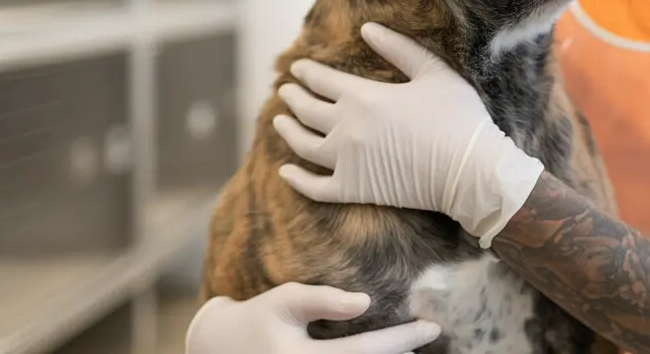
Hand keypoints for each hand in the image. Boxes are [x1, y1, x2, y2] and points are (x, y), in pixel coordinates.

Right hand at [184, 282, 440, 353]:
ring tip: (412, 345)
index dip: (402, 339)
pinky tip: (388, 353)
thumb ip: (323, 300)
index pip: (364, 352)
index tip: (430, 326)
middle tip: (430, 335)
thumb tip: (365, 302)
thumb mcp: (285, 301)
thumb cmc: (256, 320)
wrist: (218, 350)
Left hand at [273, 22, 544, 247]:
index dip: (306, 72)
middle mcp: (346, 128)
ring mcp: (346, 162)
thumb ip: (398, 48)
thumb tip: (367, 28)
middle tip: (285, 91)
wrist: (470, 172)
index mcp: (364, 97)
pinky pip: (314, 187)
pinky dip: (296, 180)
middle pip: (306, 110)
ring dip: (287, 131)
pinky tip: (285, 172)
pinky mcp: (353, 190)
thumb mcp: (433, 72)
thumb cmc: (458, 118)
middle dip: (292, 97)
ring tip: (279, 122)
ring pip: (303, 145)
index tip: (297, 67)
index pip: (321, 80)